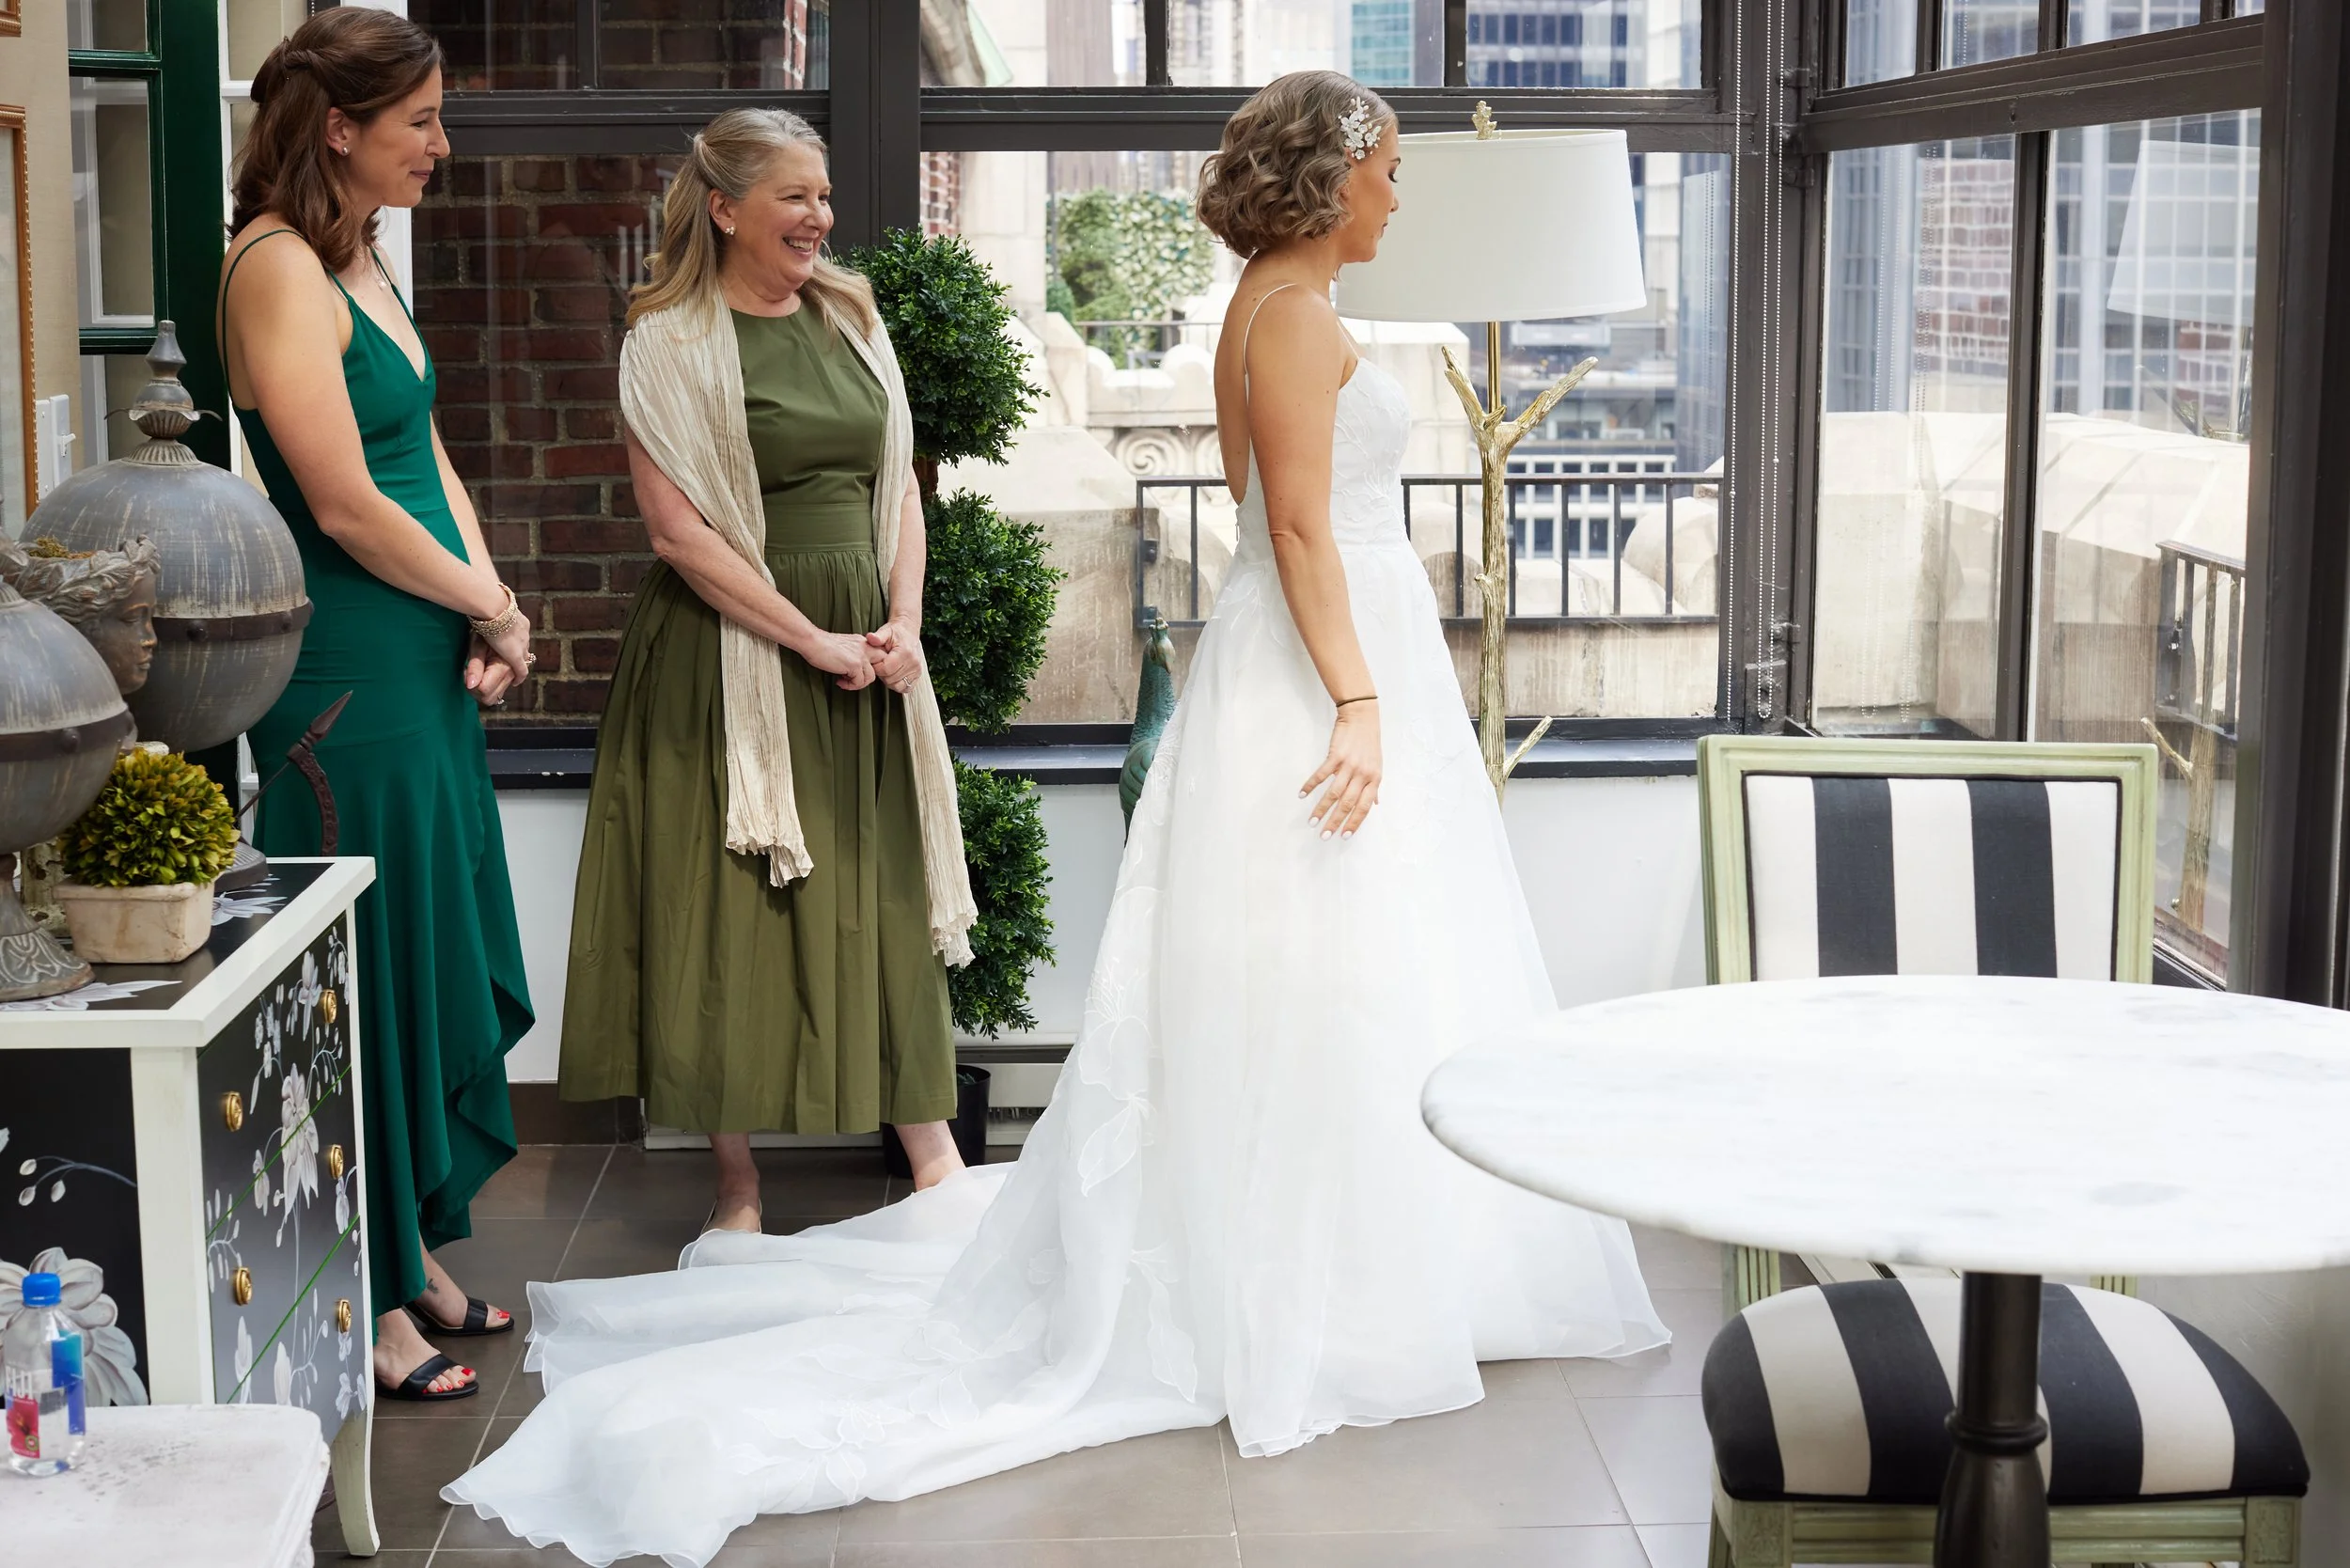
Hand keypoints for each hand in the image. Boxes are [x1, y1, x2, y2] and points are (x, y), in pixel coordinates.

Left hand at [463, 601, 531, 706]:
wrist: (493, 604)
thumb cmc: (484, 629)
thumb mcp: (478, 649)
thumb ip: (475, 668)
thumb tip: (470, 686)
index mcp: (515, 655)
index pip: (522, 671)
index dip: (519, 677)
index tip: (515, 682)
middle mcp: (524, 645)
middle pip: (525, 657)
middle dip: (519, 662)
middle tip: (512, 665)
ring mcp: (526, 633)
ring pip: (525, 645)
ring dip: (519, 648)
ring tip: (512, 648)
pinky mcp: (524, 622)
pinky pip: (524, 634)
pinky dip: (519, 636)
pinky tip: (512, 631)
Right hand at [799, 630, 878, 690]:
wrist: (812, 641)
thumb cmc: (822, 644)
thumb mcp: (844, 646)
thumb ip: (854, 654)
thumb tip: (855, 670)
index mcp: (863, 641)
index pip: (878, 655)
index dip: (870, 666)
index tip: (856, 672)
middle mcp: (865, 647)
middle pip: (881, 665)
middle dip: (869, 674)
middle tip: (855, 678)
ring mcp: (861, 656)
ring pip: (871, 677)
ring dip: (858, 683)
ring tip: (844, 681)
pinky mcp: (854, 664)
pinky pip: (859, 682)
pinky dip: (849, 686)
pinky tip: (839, 681)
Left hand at [865, 619, 924, 693]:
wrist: (908, 632)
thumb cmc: (895, 633)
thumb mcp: (886, 632)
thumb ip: (878, 637)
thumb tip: (870, 638)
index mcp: (905, 653)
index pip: (885, 669)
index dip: (876, 667)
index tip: (875, 660)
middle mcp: (913, 663)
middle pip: (890, 679)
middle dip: (881, 674)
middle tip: (881, 664)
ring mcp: (917, 670)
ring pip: (897, 685)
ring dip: (888, 680)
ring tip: (887, 669)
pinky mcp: (918, 675)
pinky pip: (905, 688)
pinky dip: (897, 684)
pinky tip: (894, 675)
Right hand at [1301, 700, 1380, 838]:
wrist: (1361, 717)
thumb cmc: (1369, 743)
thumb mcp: (1377, 765)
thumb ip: (1374, 786)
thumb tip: (1375, 804)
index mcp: (1374, 779)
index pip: (1364, 807)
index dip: (1354, 823)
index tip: (1343, 836)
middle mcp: (1363, 774)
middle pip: (1347, 804)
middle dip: (1335, 822)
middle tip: (1324, 836)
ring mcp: (1349, 765)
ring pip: (1333, 793)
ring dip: (1321, 809)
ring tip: (1312, 821)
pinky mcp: (1336, 755)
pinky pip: (1321, 774)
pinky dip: (1311, 785)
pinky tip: (1302, 794)